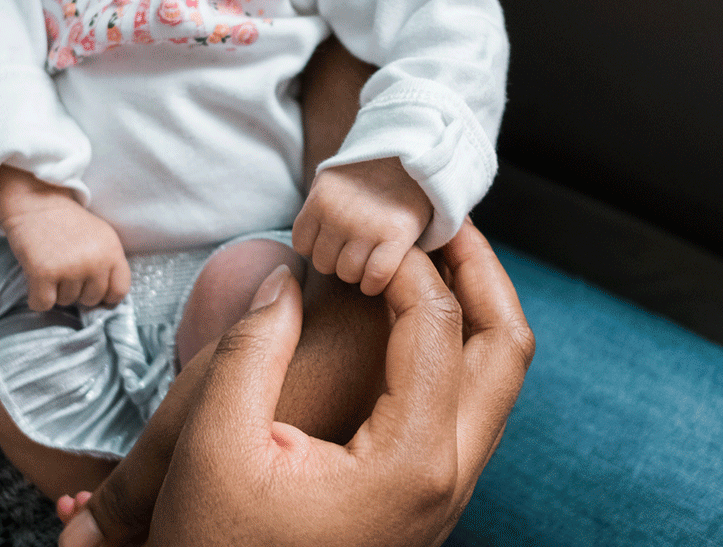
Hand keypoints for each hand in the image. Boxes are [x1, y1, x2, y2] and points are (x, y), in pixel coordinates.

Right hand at [0, 165, 129, 310]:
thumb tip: (109, 299)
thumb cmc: (66, 221)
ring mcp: (70, 269)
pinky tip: (36, 278)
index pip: (119, 291)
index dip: (105, 295)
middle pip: (91, 300)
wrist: (36, 201)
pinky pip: (43, 304)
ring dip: (56, 290)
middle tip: (65, 267)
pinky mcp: (43, 273)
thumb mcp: (101, 236)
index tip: (93, 288)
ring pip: (66, 302)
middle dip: (77, 290)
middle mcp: (95, 262)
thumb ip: (108, 264)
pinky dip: (36, 297)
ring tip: (51, 264)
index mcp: (112, 252)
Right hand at [60, 220, 534, 546]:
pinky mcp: (427, 501)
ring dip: (475, 312)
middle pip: (506, 350)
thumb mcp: (216, 445)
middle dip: (481, 273)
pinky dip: (455, 353)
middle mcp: (448, 479)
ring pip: (498, 384)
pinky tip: (407, 326)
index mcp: (410, 461)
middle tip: (445, 220)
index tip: (363, 235)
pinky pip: (469, 411)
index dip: (404, 262)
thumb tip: (287, 279)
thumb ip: (255, 349)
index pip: (436, 325)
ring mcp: (445, 495)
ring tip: (432, 260)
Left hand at [293, 157, 433, 295]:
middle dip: (337, 259)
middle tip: (354, 247)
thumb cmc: (371, 173)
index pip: (302, 245)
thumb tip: (305, 241)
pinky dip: (374, 283)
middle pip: (323, 263)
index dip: (318, 246)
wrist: (414, 157)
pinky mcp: (396, 237)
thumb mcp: (333, 179)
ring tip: (369, 256)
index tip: (333, 240)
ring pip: (347, 274)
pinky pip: (375, 278)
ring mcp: (367, 227)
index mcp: (320, 200)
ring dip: (357, 272)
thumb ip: (316, 207)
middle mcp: (339, 215)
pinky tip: (379, 274)